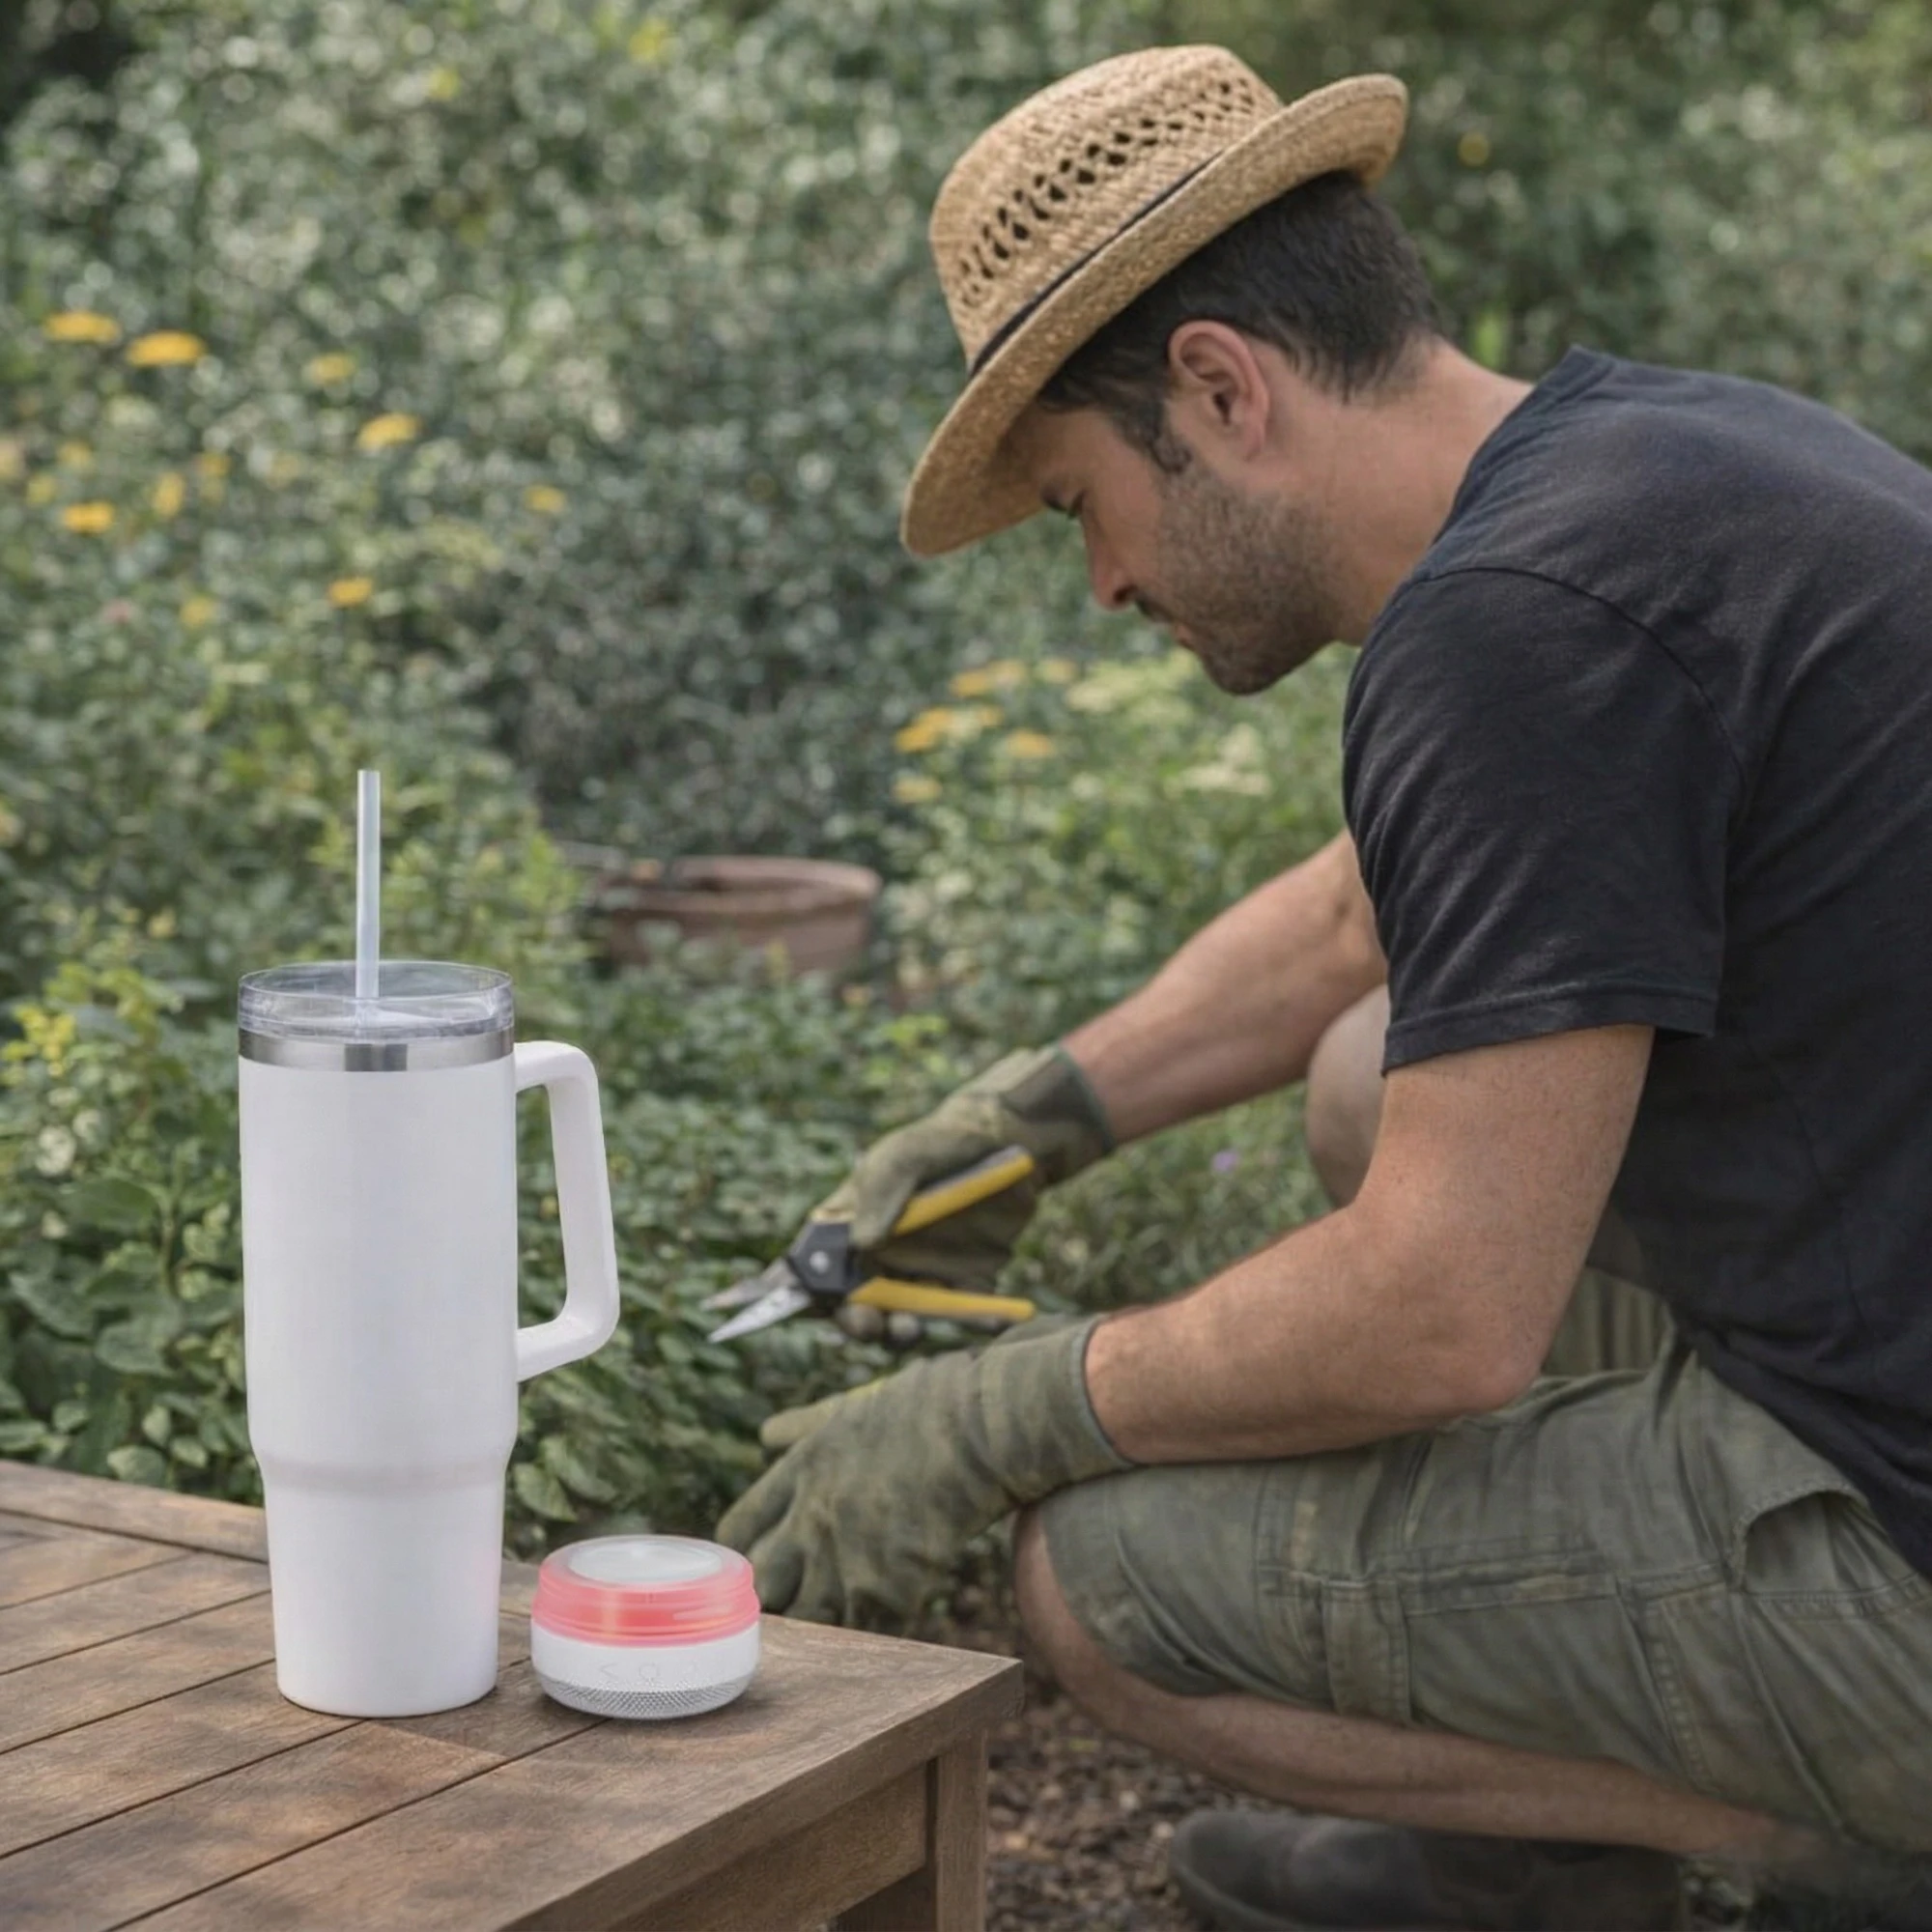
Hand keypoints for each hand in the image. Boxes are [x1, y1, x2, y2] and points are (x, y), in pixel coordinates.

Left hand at [715, 1315, 1127, 1624]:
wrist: (981, 1428)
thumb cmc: (929, 1407)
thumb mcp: (851, 1408)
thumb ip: (805, 1426)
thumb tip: (767, 1436)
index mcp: (801, 1471)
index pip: (742, 1528)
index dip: (744, 1552)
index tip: (753, 1564)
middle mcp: (811, 1519)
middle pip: (764, 1582)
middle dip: (773, 1595)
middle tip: (790, 1602)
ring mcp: (845, 1559)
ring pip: (810, 1616)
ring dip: (826, 1616)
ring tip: (846, 1612)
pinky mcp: (885, 1590)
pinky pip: (869, 1624)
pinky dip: (880, 1619)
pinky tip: (898, 1604)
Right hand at [820, 1046, 1113, 1315]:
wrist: (1007, 1141)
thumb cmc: (940, 1142)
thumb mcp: (904, 1155)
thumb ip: (880, 1192)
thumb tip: (860, 1246)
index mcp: (853, 1225)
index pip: (818, 1265)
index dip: (809, 1292)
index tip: (815, 1306)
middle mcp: (884, 1257)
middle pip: (858, 1303)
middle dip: (858, 1321)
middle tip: (868, 1324)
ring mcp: (924, 1273)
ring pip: (905, 1317)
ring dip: (902, 1331)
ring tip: (908, 1328)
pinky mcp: (967, 1282)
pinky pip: (965, 1311)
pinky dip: (972, 1321)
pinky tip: (986, 1319)